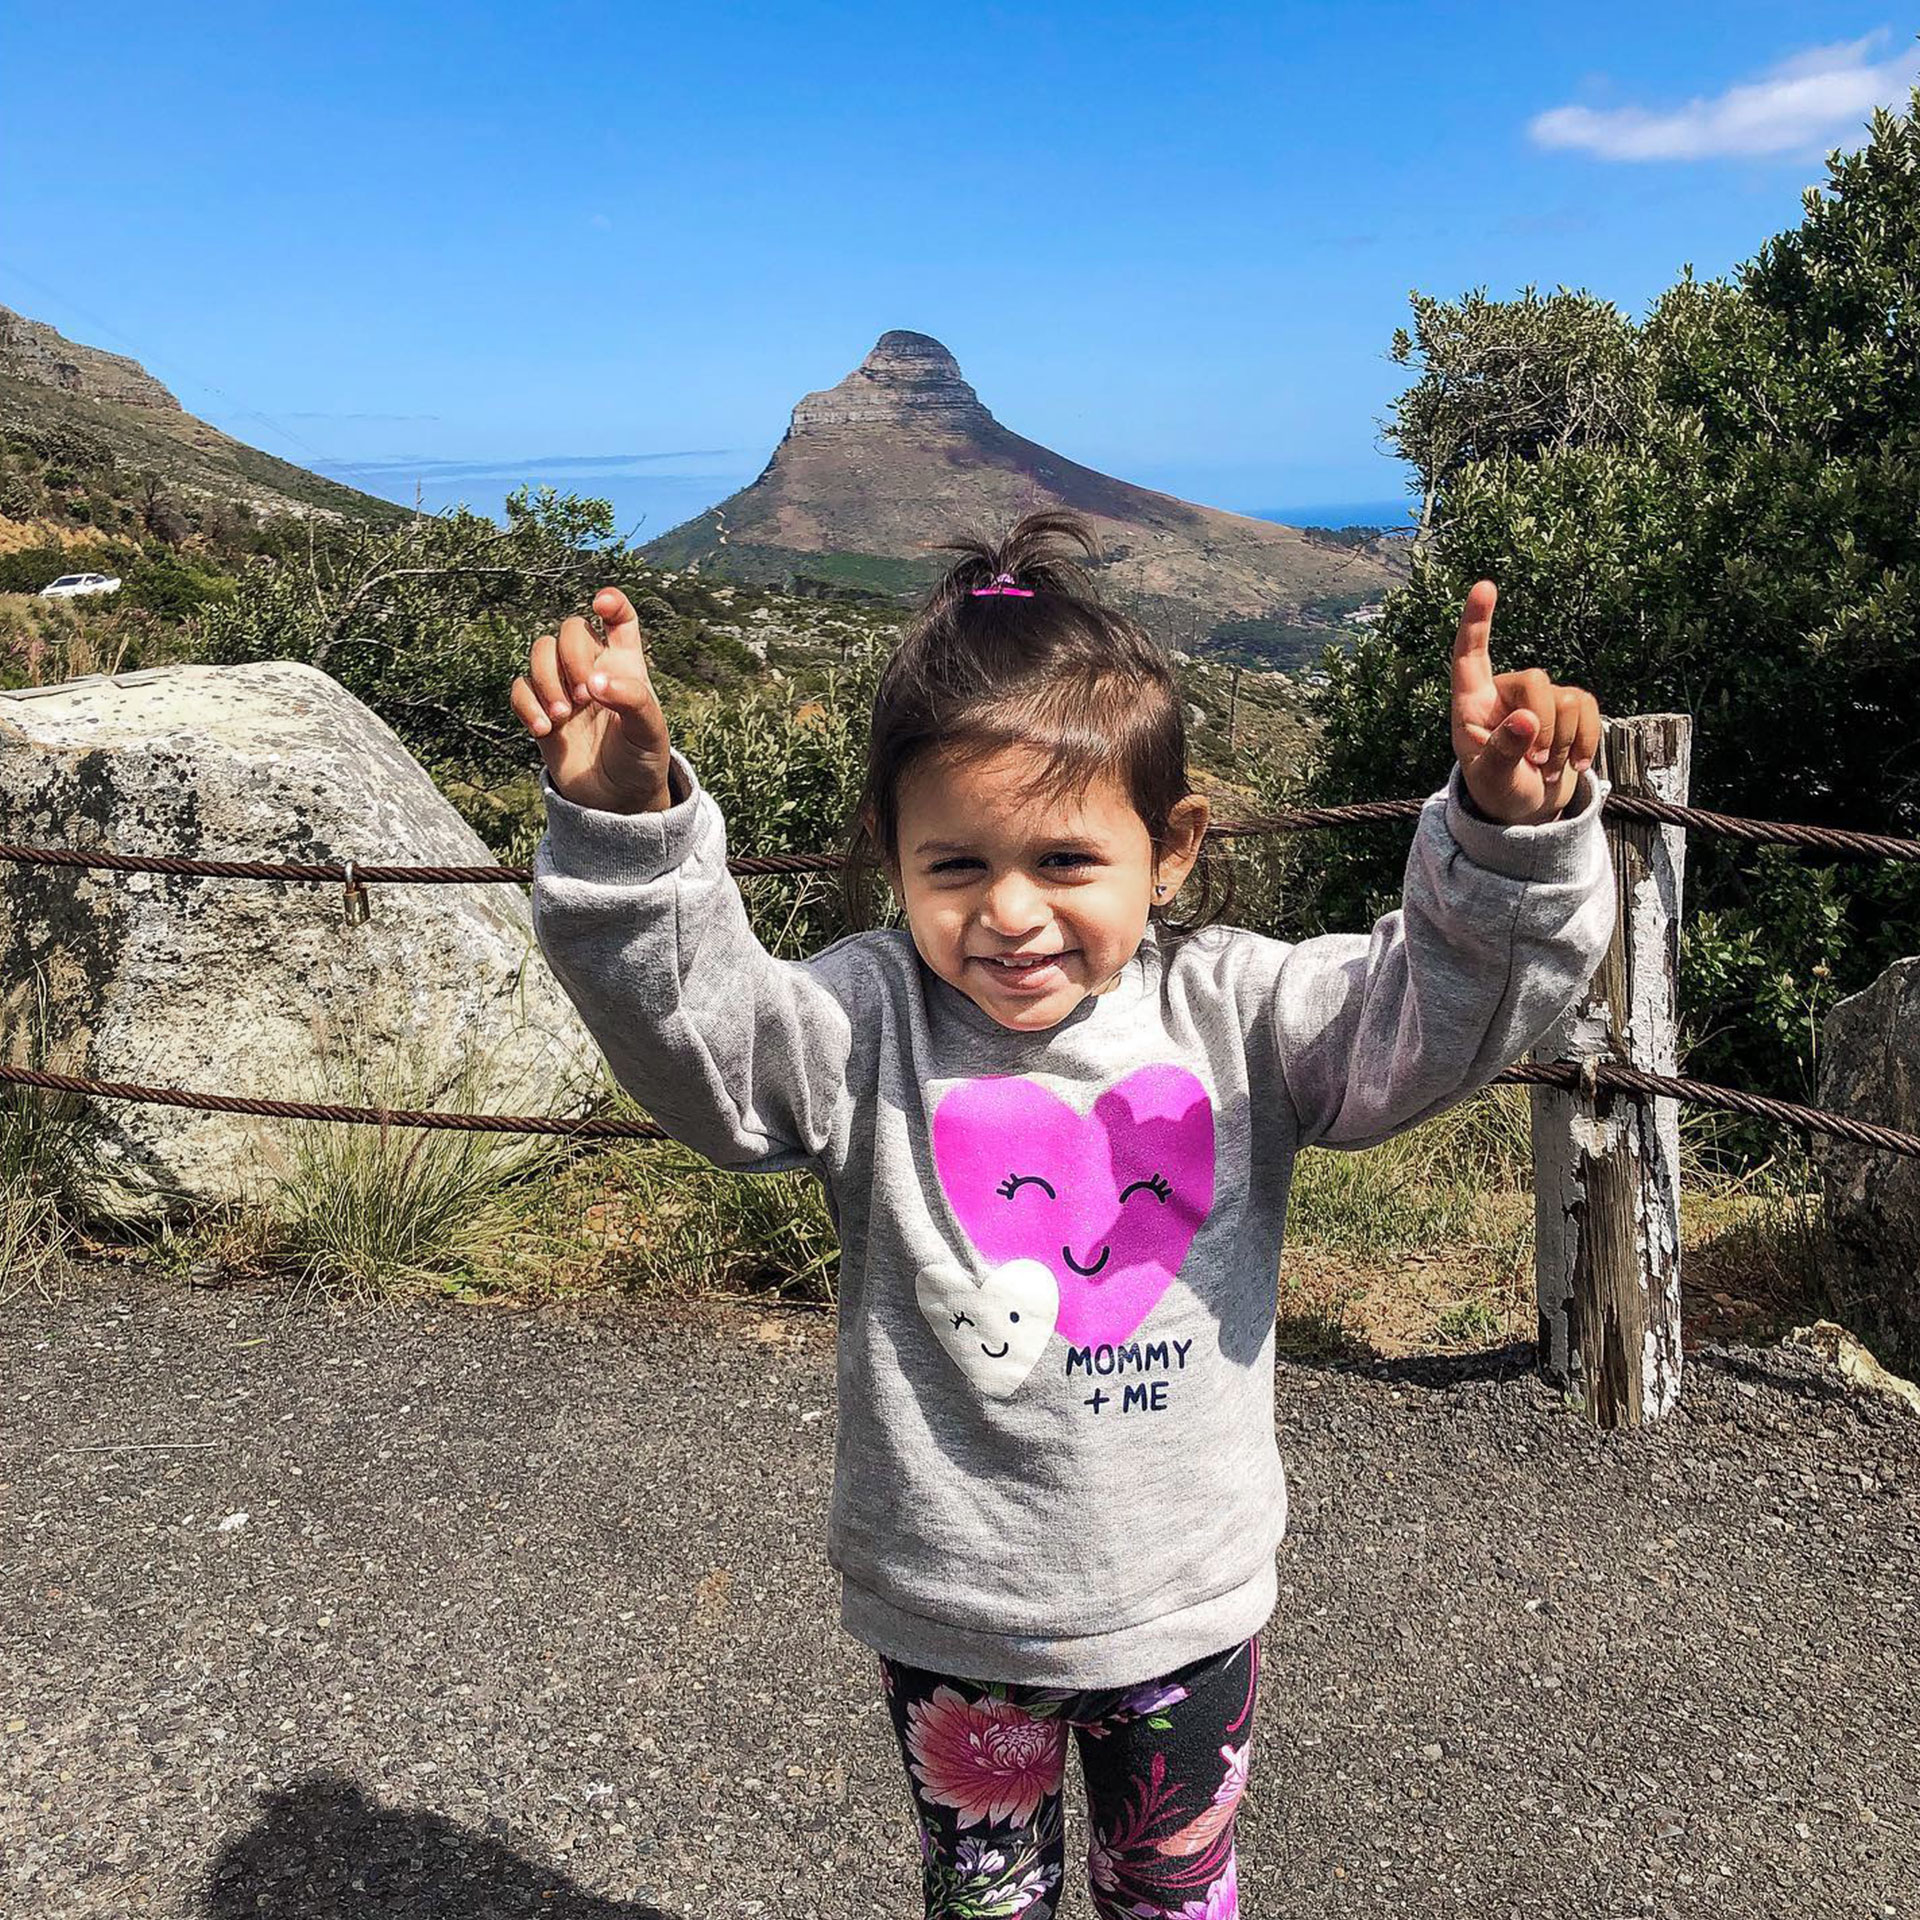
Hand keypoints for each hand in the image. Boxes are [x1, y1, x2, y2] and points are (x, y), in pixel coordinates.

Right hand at [511, 588, 676, 812]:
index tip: (601, 603)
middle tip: (585, 696)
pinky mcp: (540, 709)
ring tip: (563, 715)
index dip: (612, 601)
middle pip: (571, 628)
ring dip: (546, 678)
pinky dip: (527, 705)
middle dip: (571, 655)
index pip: (620, 619)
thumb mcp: (650, 731)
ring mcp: (564, 687)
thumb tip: (594, 682)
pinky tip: (545, 730)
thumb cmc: (642, 759)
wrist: (617, 799)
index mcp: (626, 665)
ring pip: (540, 651)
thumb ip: (631, 700)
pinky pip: (520, 688)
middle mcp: (592, 668)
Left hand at [1450, 580, 1600, 823]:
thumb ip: (1503, 751)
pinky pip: (1590, 708)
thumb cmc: (1497, 790)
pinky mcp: (1570, 708)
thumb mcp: (1492, 778)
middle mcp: (1505, 692)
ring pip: (1568, 698)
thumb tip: (1526, 720)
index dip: (1476, 621)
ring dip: (1563, 743)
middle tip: (1536, 764)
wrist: (1525, 809)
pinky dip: (1587, 741)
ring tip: (1546, 770)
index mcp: (1472, 703)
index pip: (1470, 655)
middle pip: (1536, 680)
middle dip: (1543, 726)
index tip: (1484, 587)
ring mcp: (1540, 697)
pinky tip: (1576, 765)